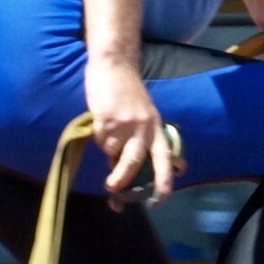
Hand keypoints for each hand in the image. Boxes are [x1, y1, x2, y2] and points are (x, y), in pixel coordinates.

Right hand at [87, 51, 176, 202]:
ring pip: (111, 151)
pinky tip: (102, 121)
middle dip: (122, 178)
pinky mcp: (106, 119)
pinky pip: (100, 139)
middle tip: (112, 188)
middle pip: (133, 162)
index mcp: (156, 126)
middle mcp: (143, 127)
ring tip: (109, 131)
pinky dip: (99, 136)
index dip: (164, 179)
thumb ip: (147, 138)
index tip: (161, 198)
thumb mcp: (146, 115)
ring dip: (107, 148)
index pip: (164, 157)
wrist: (115, 65)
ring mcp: (124, 123)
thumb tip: (142, 165)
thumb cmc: (129, 92)